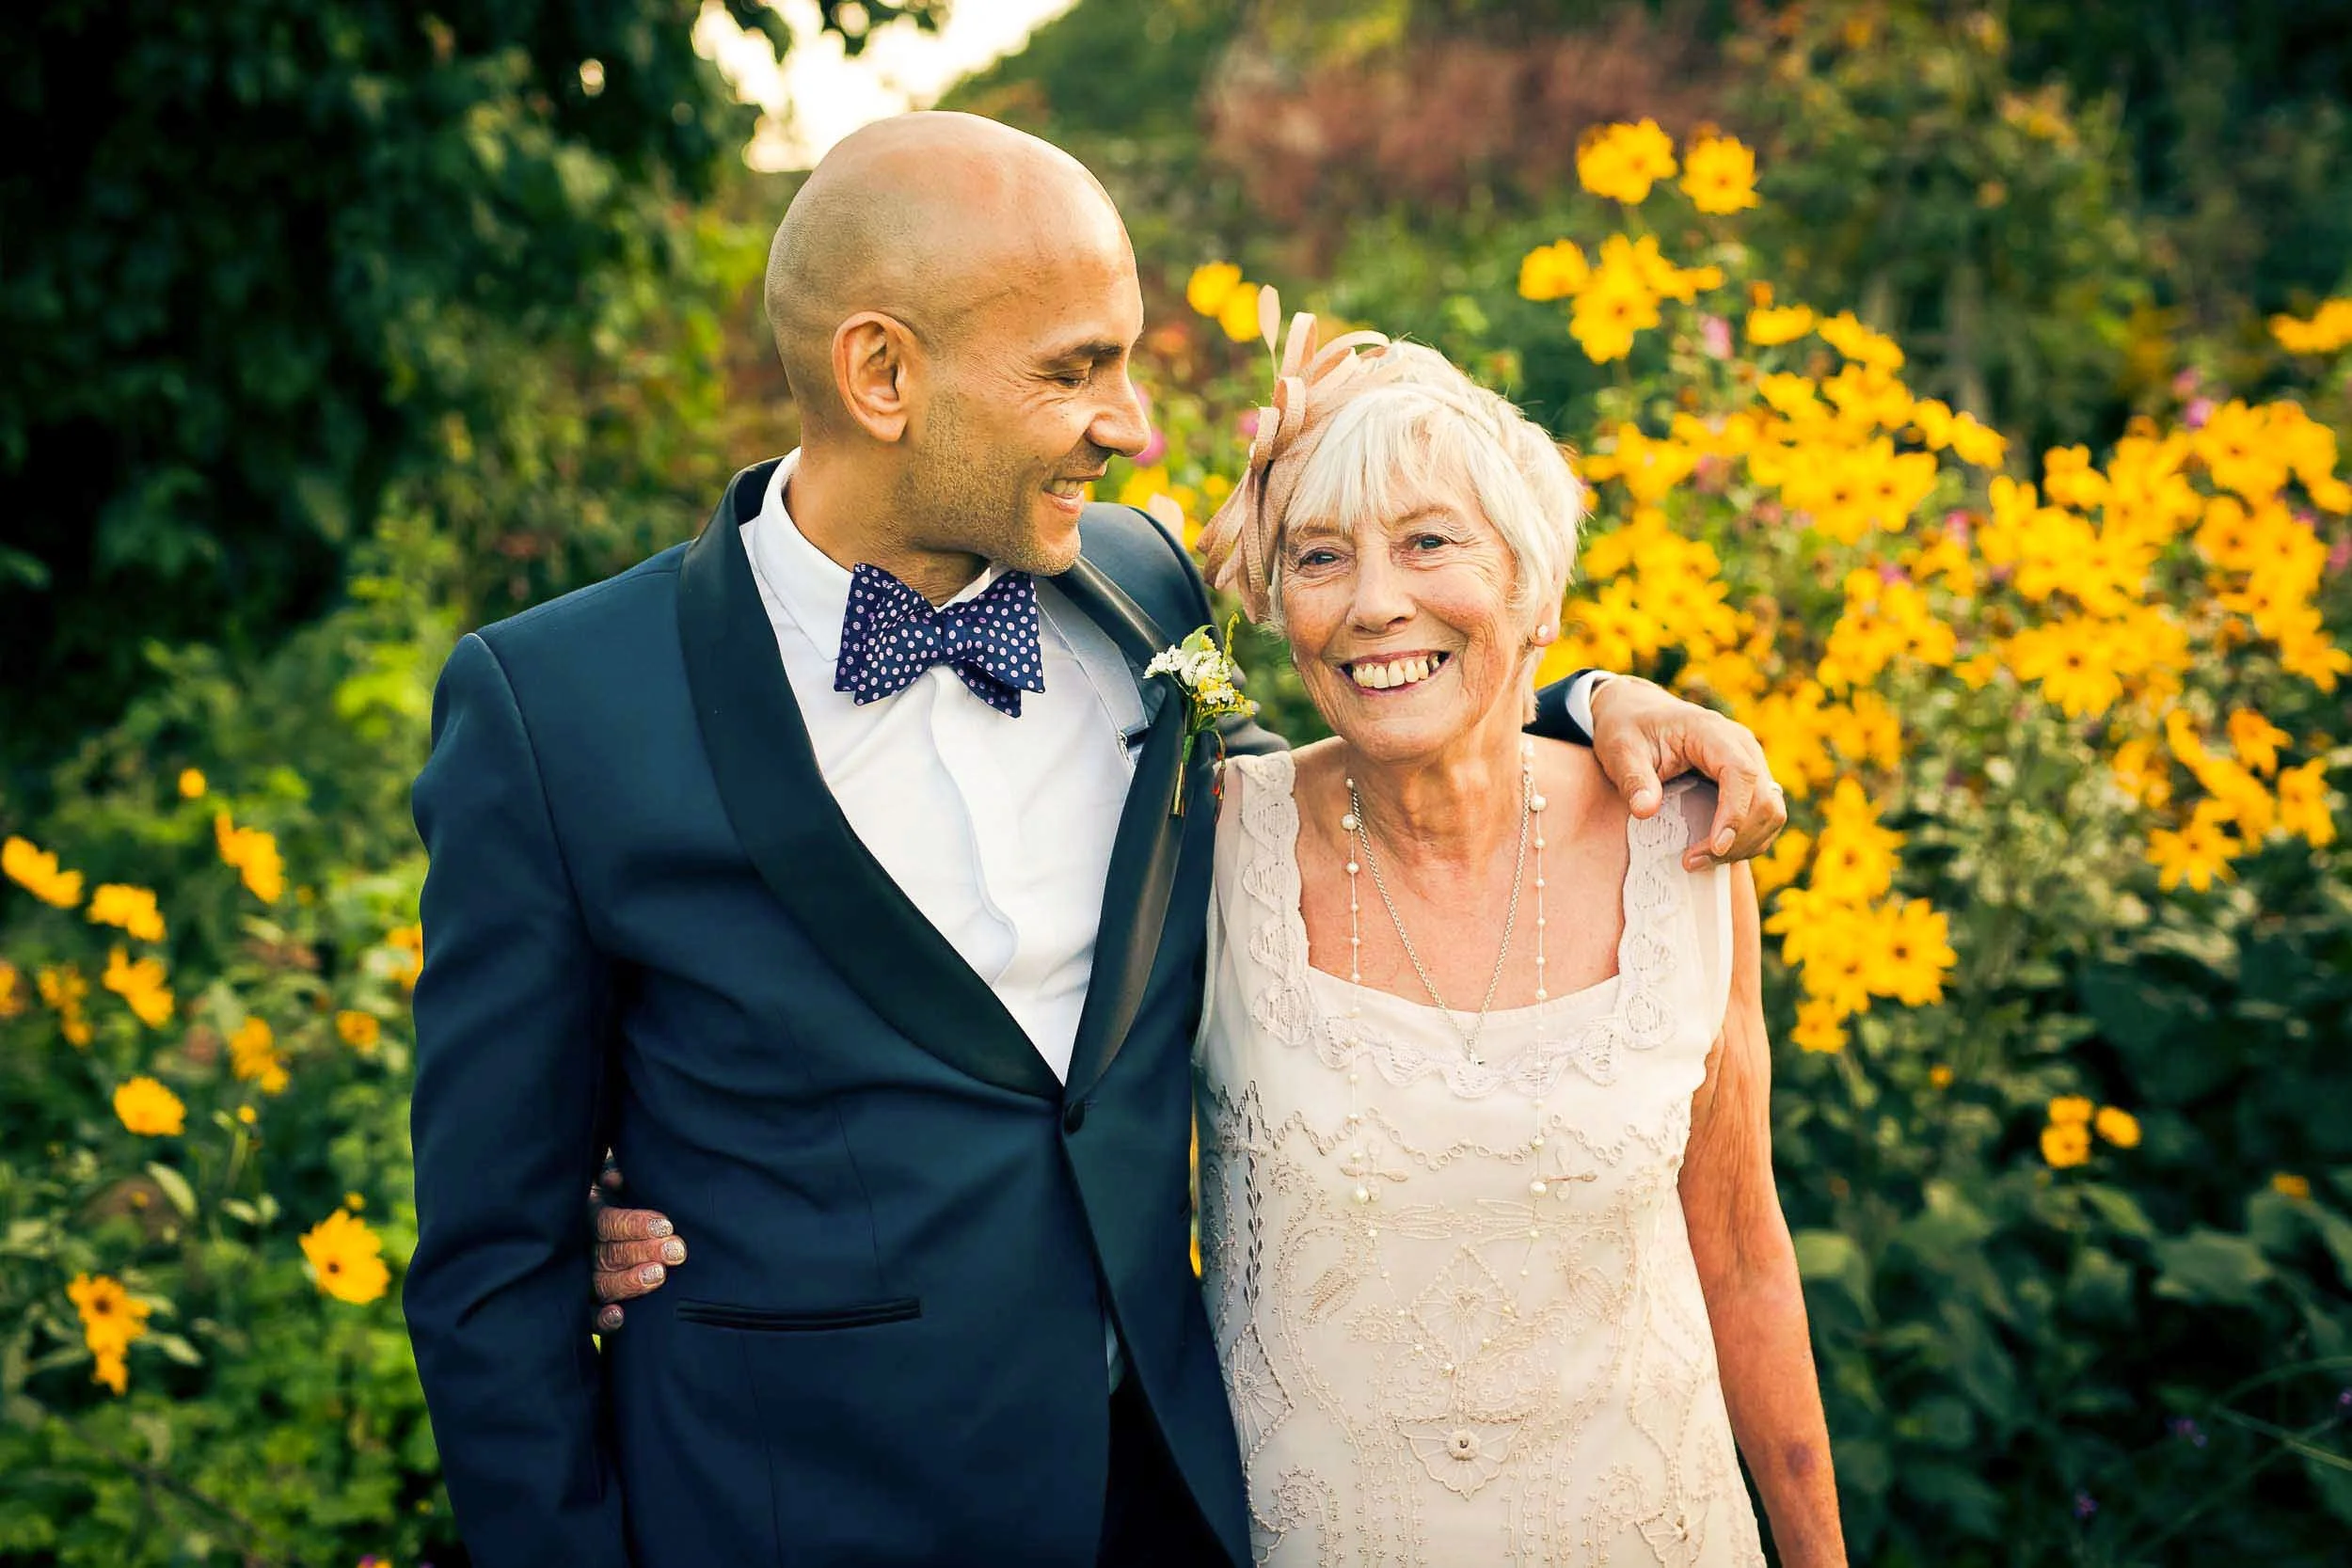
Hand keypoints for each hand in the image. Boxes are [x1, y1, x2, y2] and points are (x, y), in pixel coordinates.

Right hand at [587, 1156, 682, 1331]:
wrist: (594, 1224)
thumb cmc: (616, 1196)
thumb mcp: (612, 1179)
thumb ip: (614, 1173)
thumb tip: (615, 1178)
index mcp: (587, 1214)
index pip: (607, 1222)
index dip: (634, 1224)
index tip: (665, 1225)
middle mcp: (581, 1247)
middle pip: (609, 1253)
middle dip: (643, 1252)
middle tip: (675, 1250)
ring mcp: (580, 1277)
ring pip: (601, 1283)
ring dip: (629, 1282)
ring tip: (658, 1275)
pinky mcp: (585, 1302)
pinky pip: (588, 1314)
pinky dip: (601, 1319)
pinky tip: (620, 1316)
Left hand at [1587, 675, 1786, 870]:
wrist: (1640, 714)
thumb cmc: (1629, 729)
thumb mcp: (1620, 750)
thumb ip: (1632, 779)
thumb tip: (1645, 810)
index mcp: (1712, 732)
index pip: (1741, 773)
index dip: (1735, 814)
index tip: (1716, 847)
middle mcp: (1742, 747)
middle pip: (1764, 800)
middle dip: (1737, 839)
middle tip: (1692, 862)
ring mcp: (1751, 764)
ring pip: (1771, 813)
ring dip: (1743, 845)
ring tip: (1699, 861)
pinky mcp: (1750, 783)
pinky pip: (1764, 817)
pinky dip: (1745, 841)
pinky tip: (1711, 853)